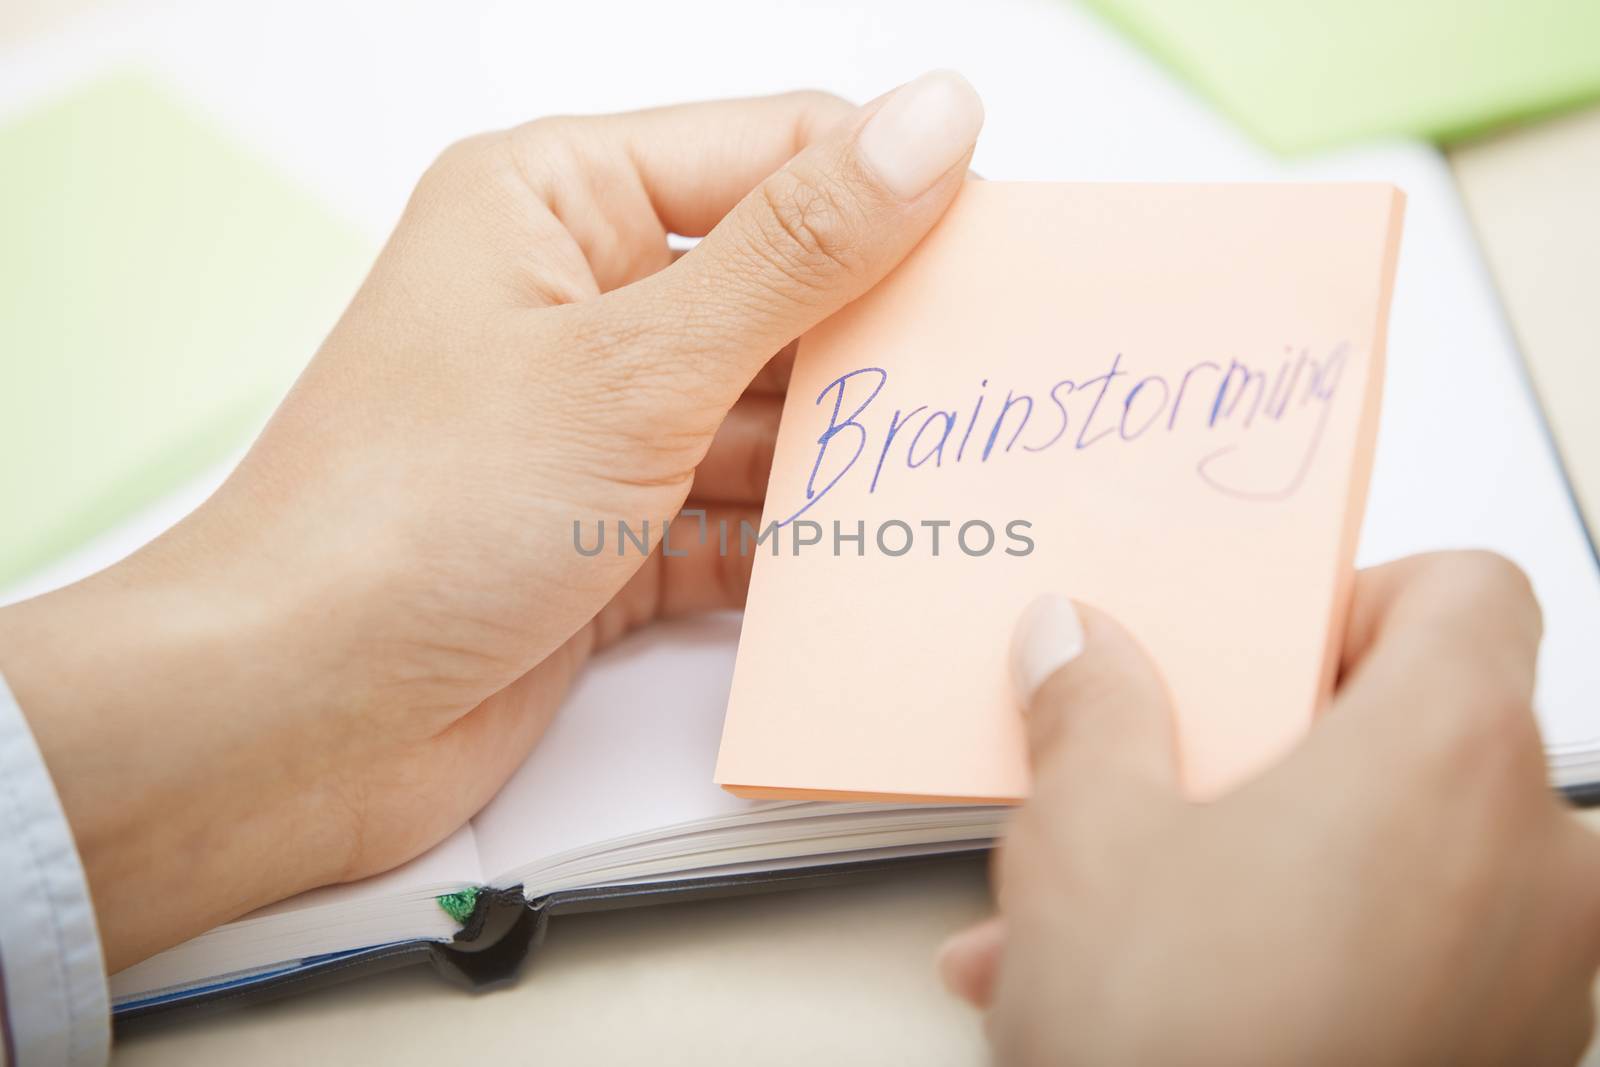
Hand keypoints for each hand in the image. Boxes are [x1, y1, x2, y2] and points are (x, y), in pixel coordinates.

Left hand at [0, 71, 983, 969]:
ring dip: (841, 452)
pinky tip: (863, 557)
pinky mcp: (608, 534)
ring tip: (945, 473)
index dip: (891, 190)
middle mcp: (575, 302)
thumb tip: (931, 124)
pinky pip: (735, 516)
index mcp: (556, 201)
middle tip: (991, 374)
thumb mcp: (635, 361)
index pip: (770, 151)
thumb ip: (797, 248)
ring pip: (764, 413)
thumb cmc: (410, 515)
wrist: (295, 717)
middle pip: (779, 288)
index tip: (1005, 247)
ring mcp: (594, 426)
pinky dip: (794, 541)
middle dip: (875, 339)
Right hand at [940, 551, 1599, 1065]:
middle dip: (1278, 759)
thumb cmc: (1185, 1048)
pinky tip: (1170, 999)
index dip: (1358, 600)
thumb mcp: (1087, 839)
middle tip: (1173, 783)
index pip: (1469, 591)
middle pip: (1426, 733)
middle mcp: (1540, 864)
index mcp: (1453, 756)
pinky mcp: (1512, 1062)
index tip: (1267, 652)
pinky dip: (1308, 957)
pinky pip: (1414, 965)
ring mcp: (1543, 980)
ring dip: (1262, 871)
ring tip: (1118, 919)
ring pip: (1398, 867)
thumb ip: (1092, 710)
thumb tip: (1076, 643)